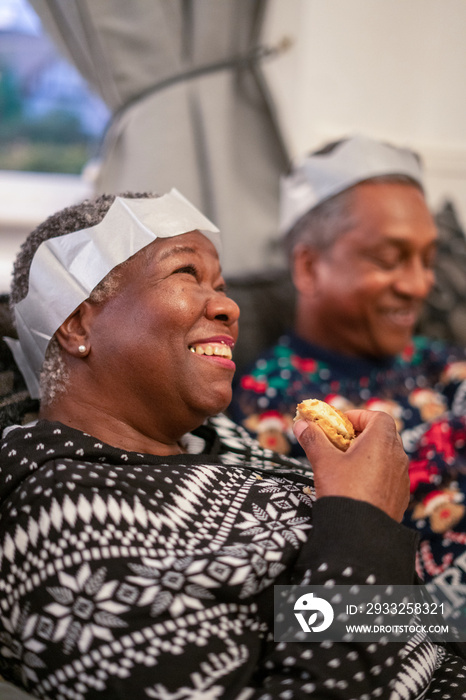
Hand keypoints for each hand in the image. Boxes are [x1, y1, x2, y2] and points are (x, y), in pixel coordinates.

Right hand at [293, 409, 409, 521]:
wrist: (361, 535)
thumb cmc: (343, 490)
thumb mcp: (324, 461)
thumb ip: (313, 438)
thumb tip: (301, 423)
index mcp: (382, 441)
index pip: (377, 416)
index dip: (358, 416)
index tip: (339, 425)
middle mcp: (397, 456)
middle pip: (382, 434)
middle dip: (360, 434)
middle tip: (339, 443)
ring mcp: (401, 477)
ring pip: (386, 456)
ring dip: (367, 454)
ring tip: (345, 465)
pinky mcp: (400, 495)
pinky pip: (388, 475)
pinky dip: (374, 473)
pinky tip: (356, 485)